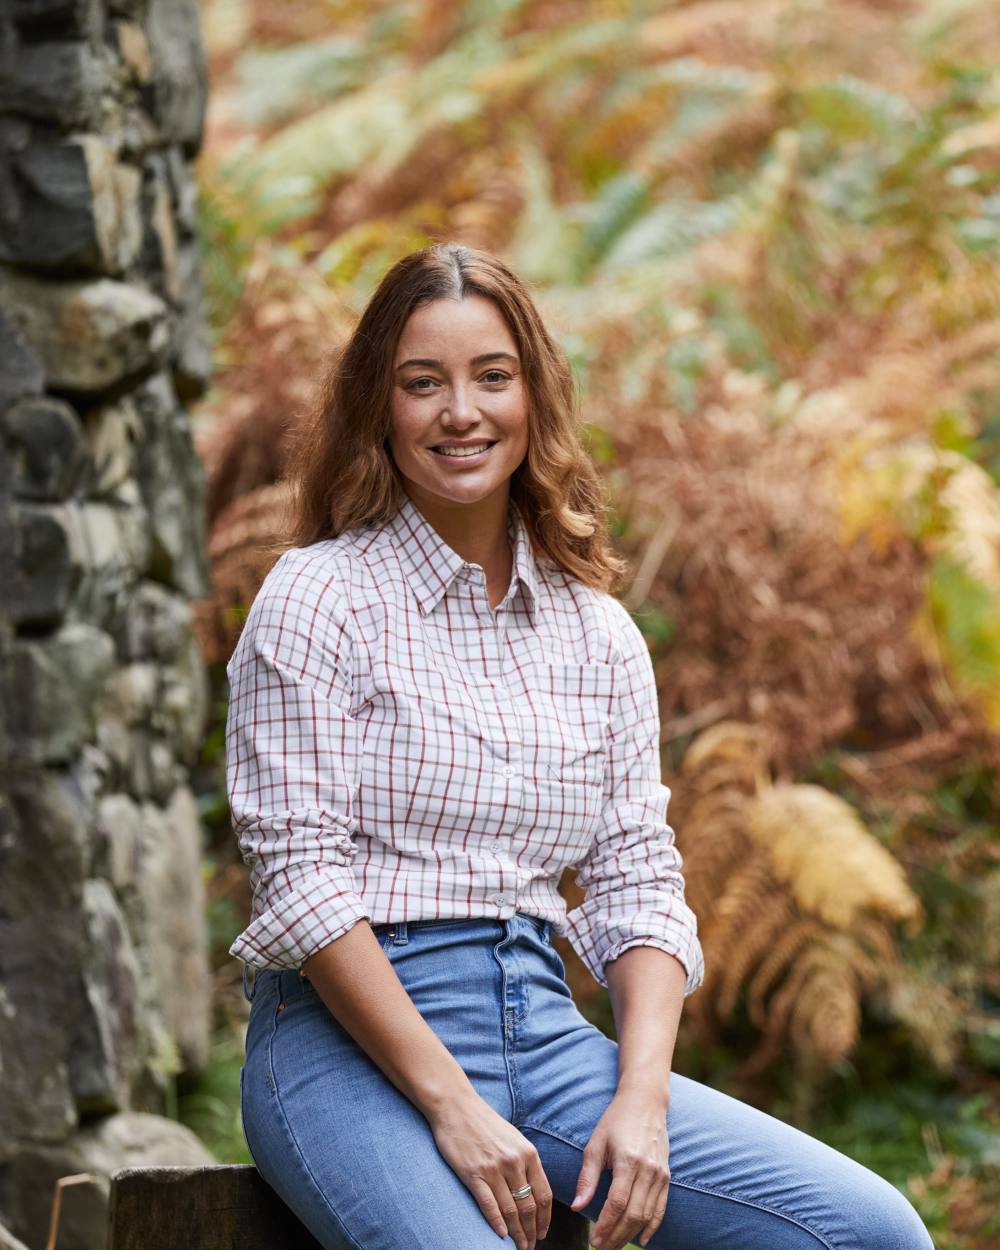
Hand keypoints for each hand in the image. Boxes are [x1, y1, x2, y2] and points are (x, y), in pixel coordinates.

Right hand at [427, 1093, 552, 1249]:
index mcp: (528, 1153)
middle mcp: (514, 1162)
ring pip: (510, 1210)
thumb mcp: (514, 1138)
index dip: (545, 1219)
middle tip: (530, 1246)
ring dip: (517, 1233)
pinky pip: (489, 1205)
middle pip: (528, 1206)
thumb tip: (534, 1191)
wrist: (456, 1107)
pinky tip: (500, 1235)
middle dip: (532, 1231)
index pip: (543, 1195)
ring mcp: (493, 1168)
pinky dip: (496, 1224)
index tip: (543, 1233)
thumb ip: (525, 1162)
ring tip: (518, 1246)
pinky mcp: (473, 1173)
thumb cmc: (485, 1123)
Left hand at [569, 1090, 669, 1249]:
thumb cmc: (615, 1120)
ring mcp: (660, 1174)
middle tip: (601, 1249)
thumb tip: (576, 1206)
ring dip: (631, 1235)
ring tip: (614, 1246)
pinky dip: (652, 1226)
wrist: (645, 1102)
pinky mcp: (667, 1176)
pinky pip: (661, 1208)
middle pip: (633, 1214)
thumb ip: (587, 1177)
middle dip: (616, 1236)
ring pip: (647, 1215)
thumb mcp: (596, 1143)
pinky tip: (641, 1239)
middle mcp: (647, 1170)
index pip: (617, 1203)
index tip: (593, 1241)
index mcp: (627, 1161)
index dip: (605, 1226)